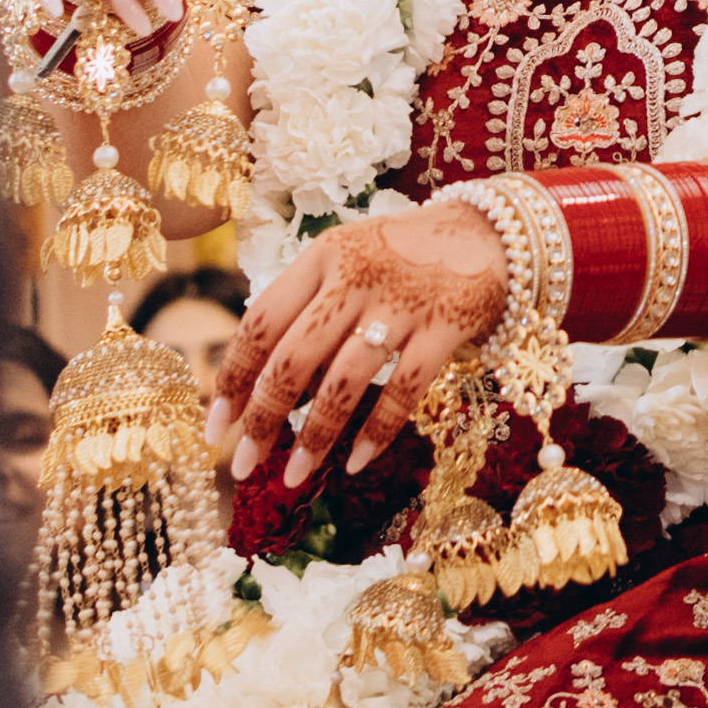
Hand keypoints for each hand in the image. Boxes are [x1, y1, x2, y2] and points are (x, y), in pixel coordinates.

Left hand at [227, 198, 505, 481]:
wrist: (492, 231)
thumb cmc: (404, 255)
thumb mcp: (348, 261)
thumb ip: (309, 307)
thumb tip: (266, 387)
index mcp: (321, 256)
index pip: (261, 323)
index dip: (233, 378)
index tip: (215, 425)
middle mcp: (355, 276)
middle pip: (293, 359)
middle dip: (261, 419)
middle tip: (242, 464)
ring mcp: (402, 301)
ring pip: (344, 383)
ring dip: (315, 437)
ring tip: (294, 476)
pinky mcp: (446, 325)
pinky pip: (403, 390)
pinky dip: (377, 432)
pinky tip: (356, 462)